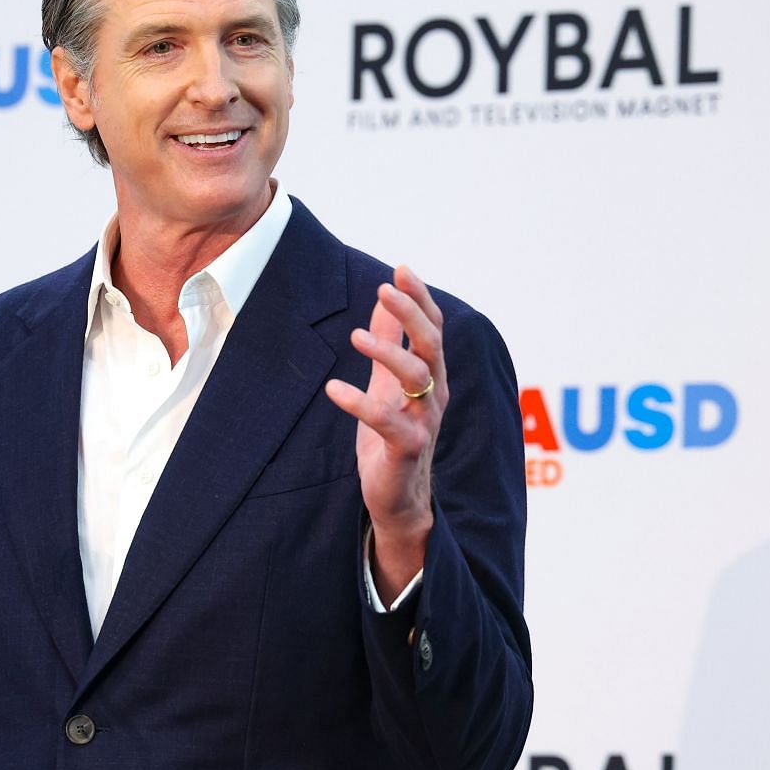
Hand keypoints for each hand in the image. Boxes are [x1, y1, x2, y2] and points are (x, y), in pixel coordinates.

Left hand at [323, 265, 446, 602]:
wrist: (398, 499)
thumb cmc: (392, 438)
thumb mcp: (389, 383)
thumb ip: (391, 341)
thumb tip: (384, 297)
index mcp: (431, 376)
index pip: (433, 328)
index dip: (420, 299)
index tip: (401, 270)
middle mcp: (434, 395)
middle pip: (432, 345)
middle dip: (411, 314)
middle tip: (384, 289)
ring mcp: (424, 423)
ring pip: (418, 378)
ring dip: (388, 353)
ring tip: (356, 336)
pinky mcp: (407, 450)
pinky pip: (389, 423)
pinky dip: (361, 404)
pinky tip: (334, 388)